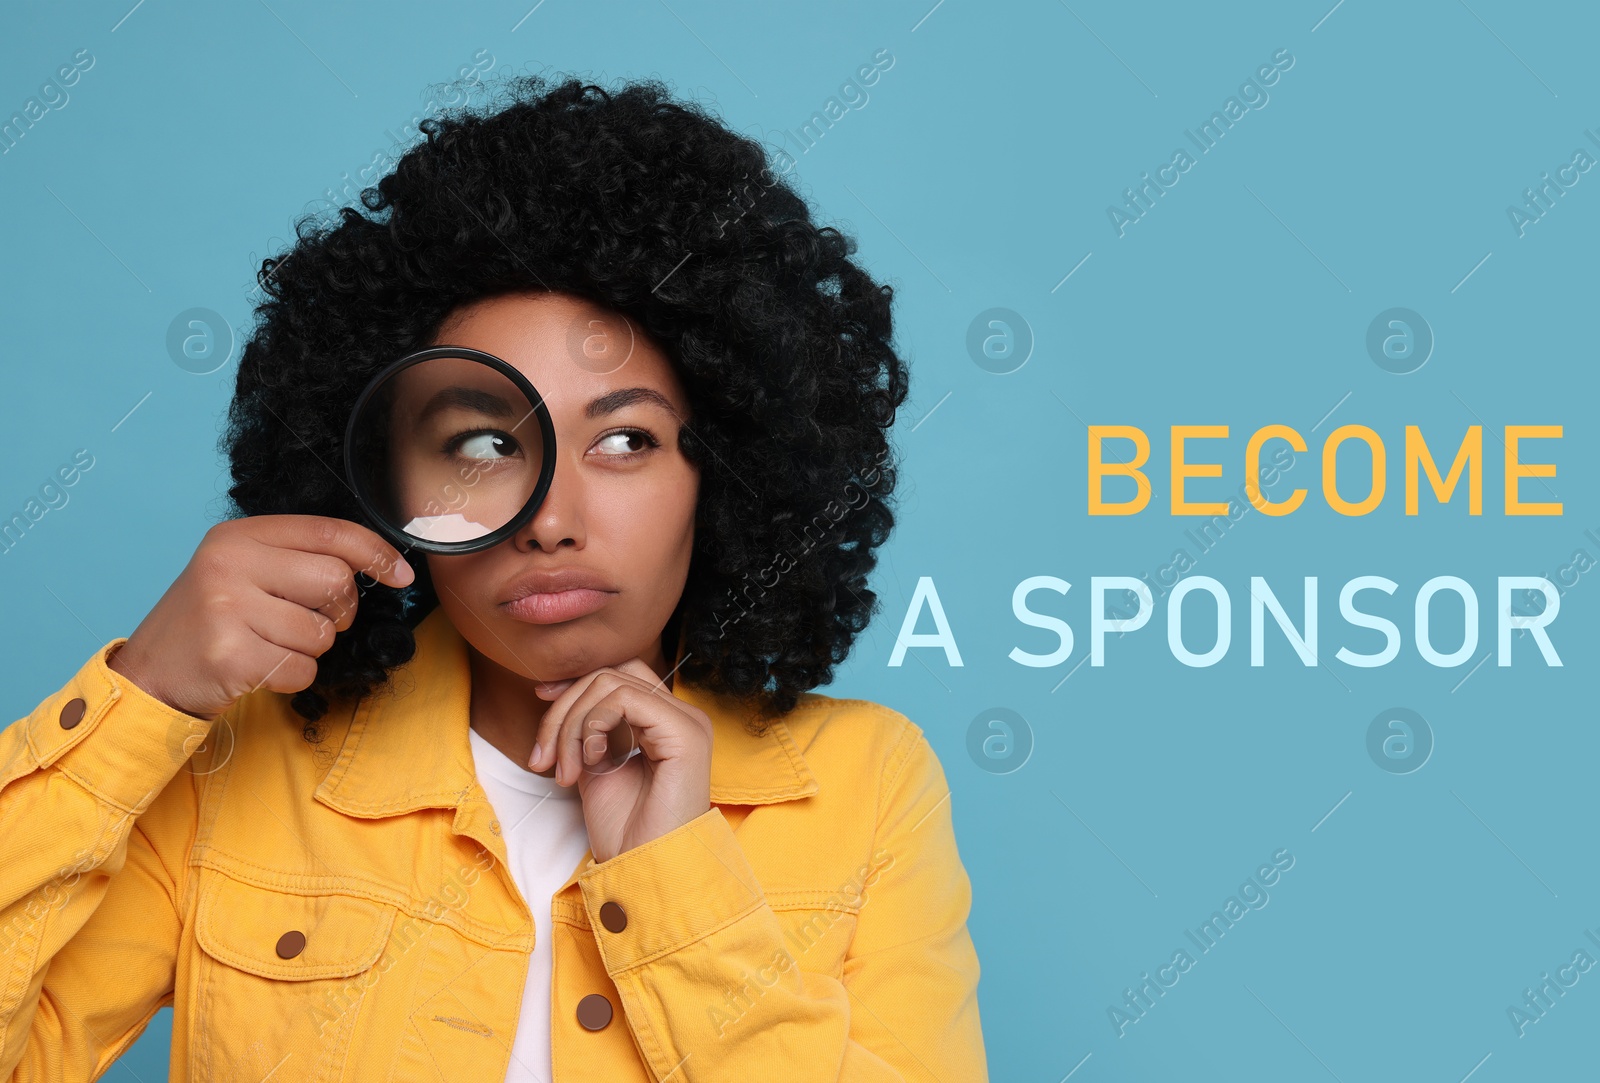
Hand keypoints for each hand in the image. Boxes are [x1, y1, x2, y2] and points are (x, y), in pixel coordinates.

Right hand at [109, 515, 414, 721]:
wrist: (150, 675)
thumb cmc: (213, 622)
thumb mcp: (243, 571)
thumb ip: (298, 558)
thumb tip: (378, 562)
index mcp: (239, 536)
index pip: (329, 532)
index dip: (375, 553)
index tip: (401, 574)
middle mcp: (230, 564)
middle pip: (336, 581)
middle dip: (338, 612)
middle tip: (306, 622)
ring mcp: (227, 608)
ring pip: (322, 632)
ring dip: (309, 649)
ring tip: (268, 644)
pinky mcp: (230, 655)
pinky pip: (303, 668)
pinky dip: (292, 676)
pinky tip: (259, 667)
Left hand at [527, 659, 711, 863]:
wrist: (643, 868)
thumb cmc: (624, 830)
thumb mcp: (595, 765)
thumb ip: (587, 729)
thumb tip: (556, 693)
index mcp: (664, 721)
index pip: (617, 675)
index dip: (575, 683)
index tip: (540, 699)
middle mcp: (681, 715)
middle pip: (610, 674)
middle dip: (564, 708)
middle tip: (543, 758)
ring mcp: (686, 721)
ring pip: (611, 684)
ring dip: (571, 725)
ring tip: (566, 770)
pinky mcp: (684, 732)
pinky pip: (624, 699)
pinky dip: (593, 726)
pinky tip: (592, 762)